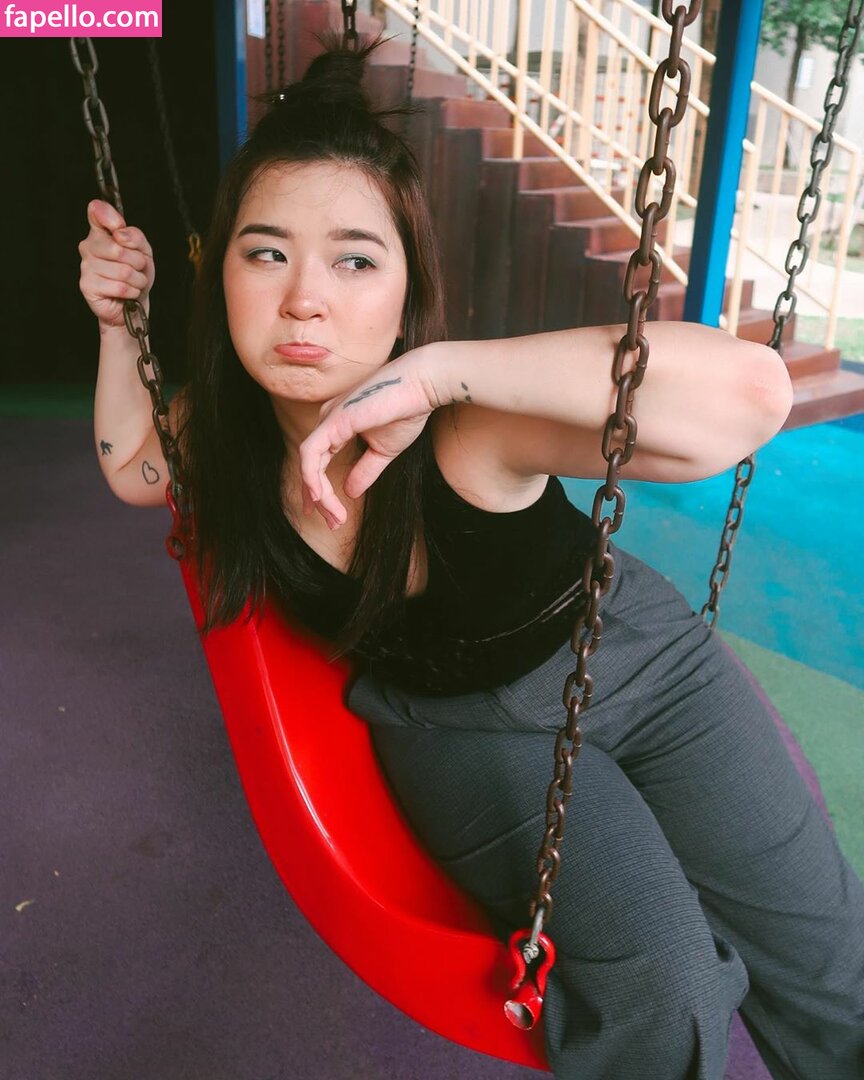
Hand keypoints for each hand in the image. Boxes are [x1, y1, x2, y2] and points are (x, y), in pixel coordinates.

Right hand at [78, 199, 154, 329]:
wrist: (133, 305)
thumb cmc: (136, 275)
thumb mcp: (143, 252)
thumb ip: (135, 236)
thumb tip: (120, 233)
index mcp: (100, 233)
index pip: (96, 211)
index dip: (110, 217)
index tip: (120, 228)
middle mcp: (88, 247)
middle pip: (118, 248)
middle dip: (137, 262)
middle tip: (136, 268)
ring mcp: (86, 266)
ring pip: (122, 270)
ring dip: (137, 280)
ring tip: (133, 282)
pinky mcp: (87, 286)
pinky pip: (120, 287)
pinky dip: (131, 292)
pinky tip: (127, 293)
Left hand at [299, 350, 441, 528]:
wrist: (422, 386)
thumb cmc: (406, 410)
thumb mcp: (383, 451)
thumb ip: (364, 471)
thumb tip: (350, 493)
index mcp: (337, 424)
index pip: (319, 460)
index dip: (320, 489)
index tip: (330, 515)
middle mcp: (328, 420)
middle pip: (311, 464)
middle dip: (317, 498)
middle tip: (331, 522)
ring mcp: (328, 419)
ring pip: (309, 463)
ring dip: (318, 494)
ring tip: (334, 516)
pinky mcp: (333, 420)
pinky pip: (311, 454)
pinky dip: (312, 478)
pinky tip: (321, 498)